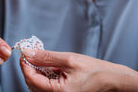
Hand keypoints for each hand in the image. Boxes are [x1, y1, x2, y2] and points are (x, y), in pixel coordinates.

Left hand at [20, 49, 137, 91]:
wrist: (113, 80)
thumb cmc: (96, 71)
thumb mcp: (70, 60)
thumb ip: (47, 57)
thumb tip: (29, 53)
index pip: (31, 79)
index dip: (25, 64)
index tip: (24, 51)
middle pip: (33, 83)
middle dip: (30, 67)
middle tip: (31, 51)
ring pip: (39, 85)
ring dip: (37, 70)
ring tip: (41, 56)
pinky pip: (48, 86)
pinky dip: (45, 75)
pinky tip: (49, 65)